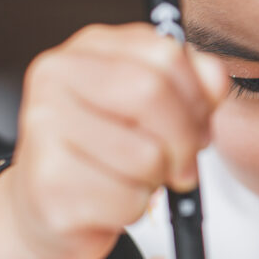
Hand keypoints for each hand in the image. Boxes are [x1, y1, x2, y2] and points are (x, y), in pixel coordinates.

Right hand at [4, 22, 227, 258]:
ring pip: (146, 156)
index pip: (165, 53)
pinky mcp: (47, 184)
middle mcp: (55, 77)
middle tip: (184, 164)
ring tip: (135, 180)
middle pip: (152, 94)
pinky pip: (127, 200)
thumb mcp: (149, 106)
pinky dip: (133, 210)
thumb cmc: (106, 151)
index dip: (198, 96)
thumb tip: (215, 82)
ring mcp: (43, 128)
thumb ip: (190, 84)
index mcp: (88, 48)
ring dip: (157, 180)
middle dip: (184, 140)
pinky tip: (109, 203)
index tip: (200, 124)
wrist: (45, 207)